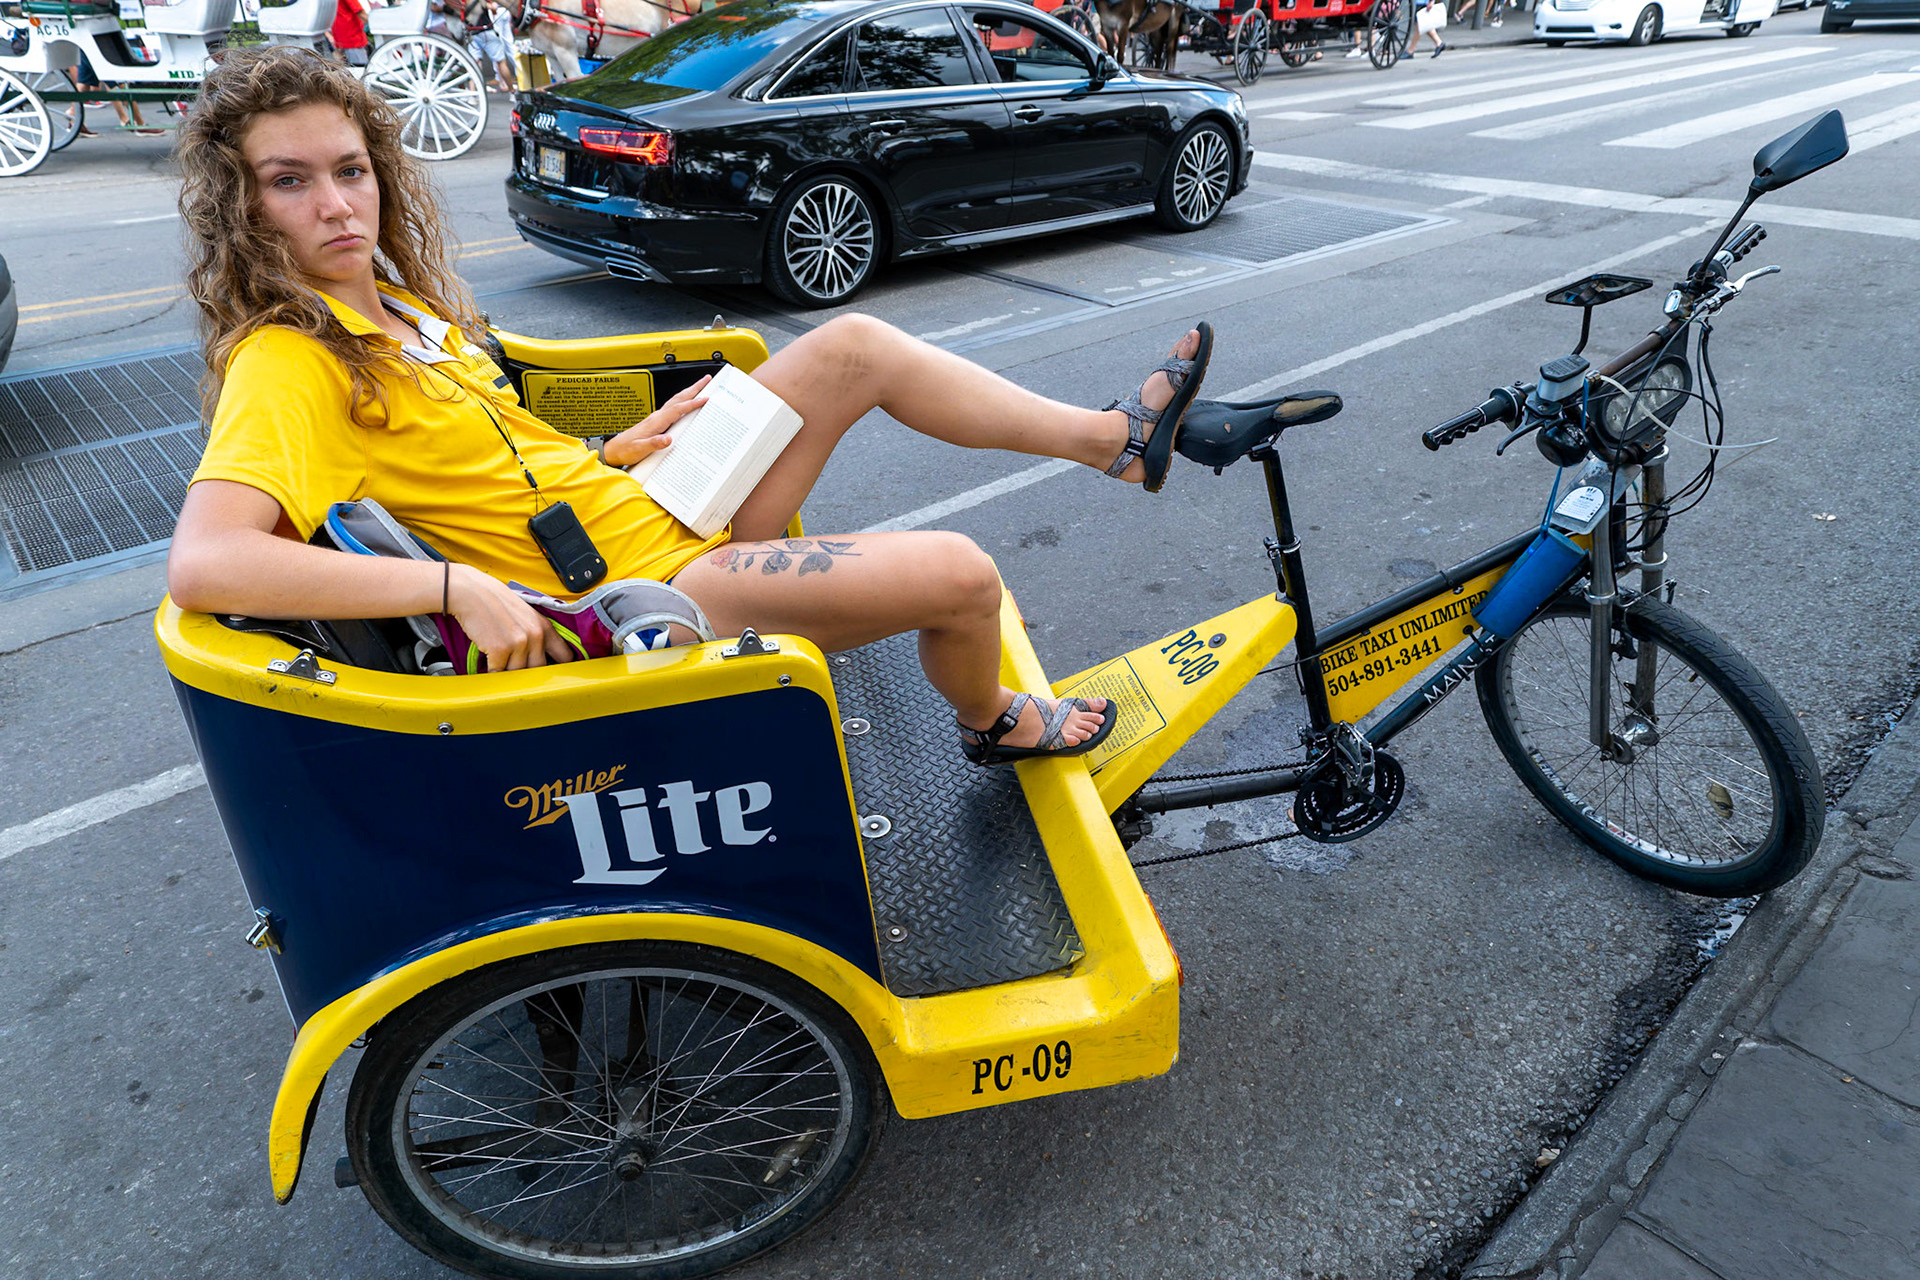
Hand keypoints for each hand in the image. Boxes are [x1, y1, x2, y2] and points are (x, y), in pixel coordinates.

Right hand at [445, 563, 574, 670]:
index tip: (551, 673)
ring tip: (498, 656)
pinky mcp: (500, 649)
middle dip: (526, 671)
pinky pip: (498, 672)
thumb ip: (537, 636)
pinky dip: (491, 670)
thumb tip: (541, 661)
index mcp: (545, 627)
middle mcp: (535, 635)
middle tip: (513, 664)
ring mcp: (518, 643)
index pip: (564, 656)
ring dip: (506, 670)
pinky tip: (488, 658)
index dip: (558, 668)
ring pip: (517, 673)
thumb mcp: (526, 616)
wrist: (471, 592)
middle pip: (538, 670)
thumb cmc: (495, 603)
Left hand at [601, 375, 710, 467]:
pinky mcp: (656, 422)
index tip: (705, 398)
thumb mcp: (640, 449)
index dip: (692, 403)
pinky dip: (683, 402)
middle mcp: (656, 417)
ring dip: (689, 393)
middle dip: (694, 388)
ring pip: (676, 401)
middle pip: (678, 398)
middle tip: (706, 379)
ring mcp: (656, 418)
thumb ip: (654, 443)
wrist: (614, 450)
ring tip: (701, 387)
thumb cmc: (626, 449)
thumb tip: (668, 438)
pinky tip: (687, 404)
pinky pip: (673, 408)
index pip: (677, 409)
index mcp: (655, 422)